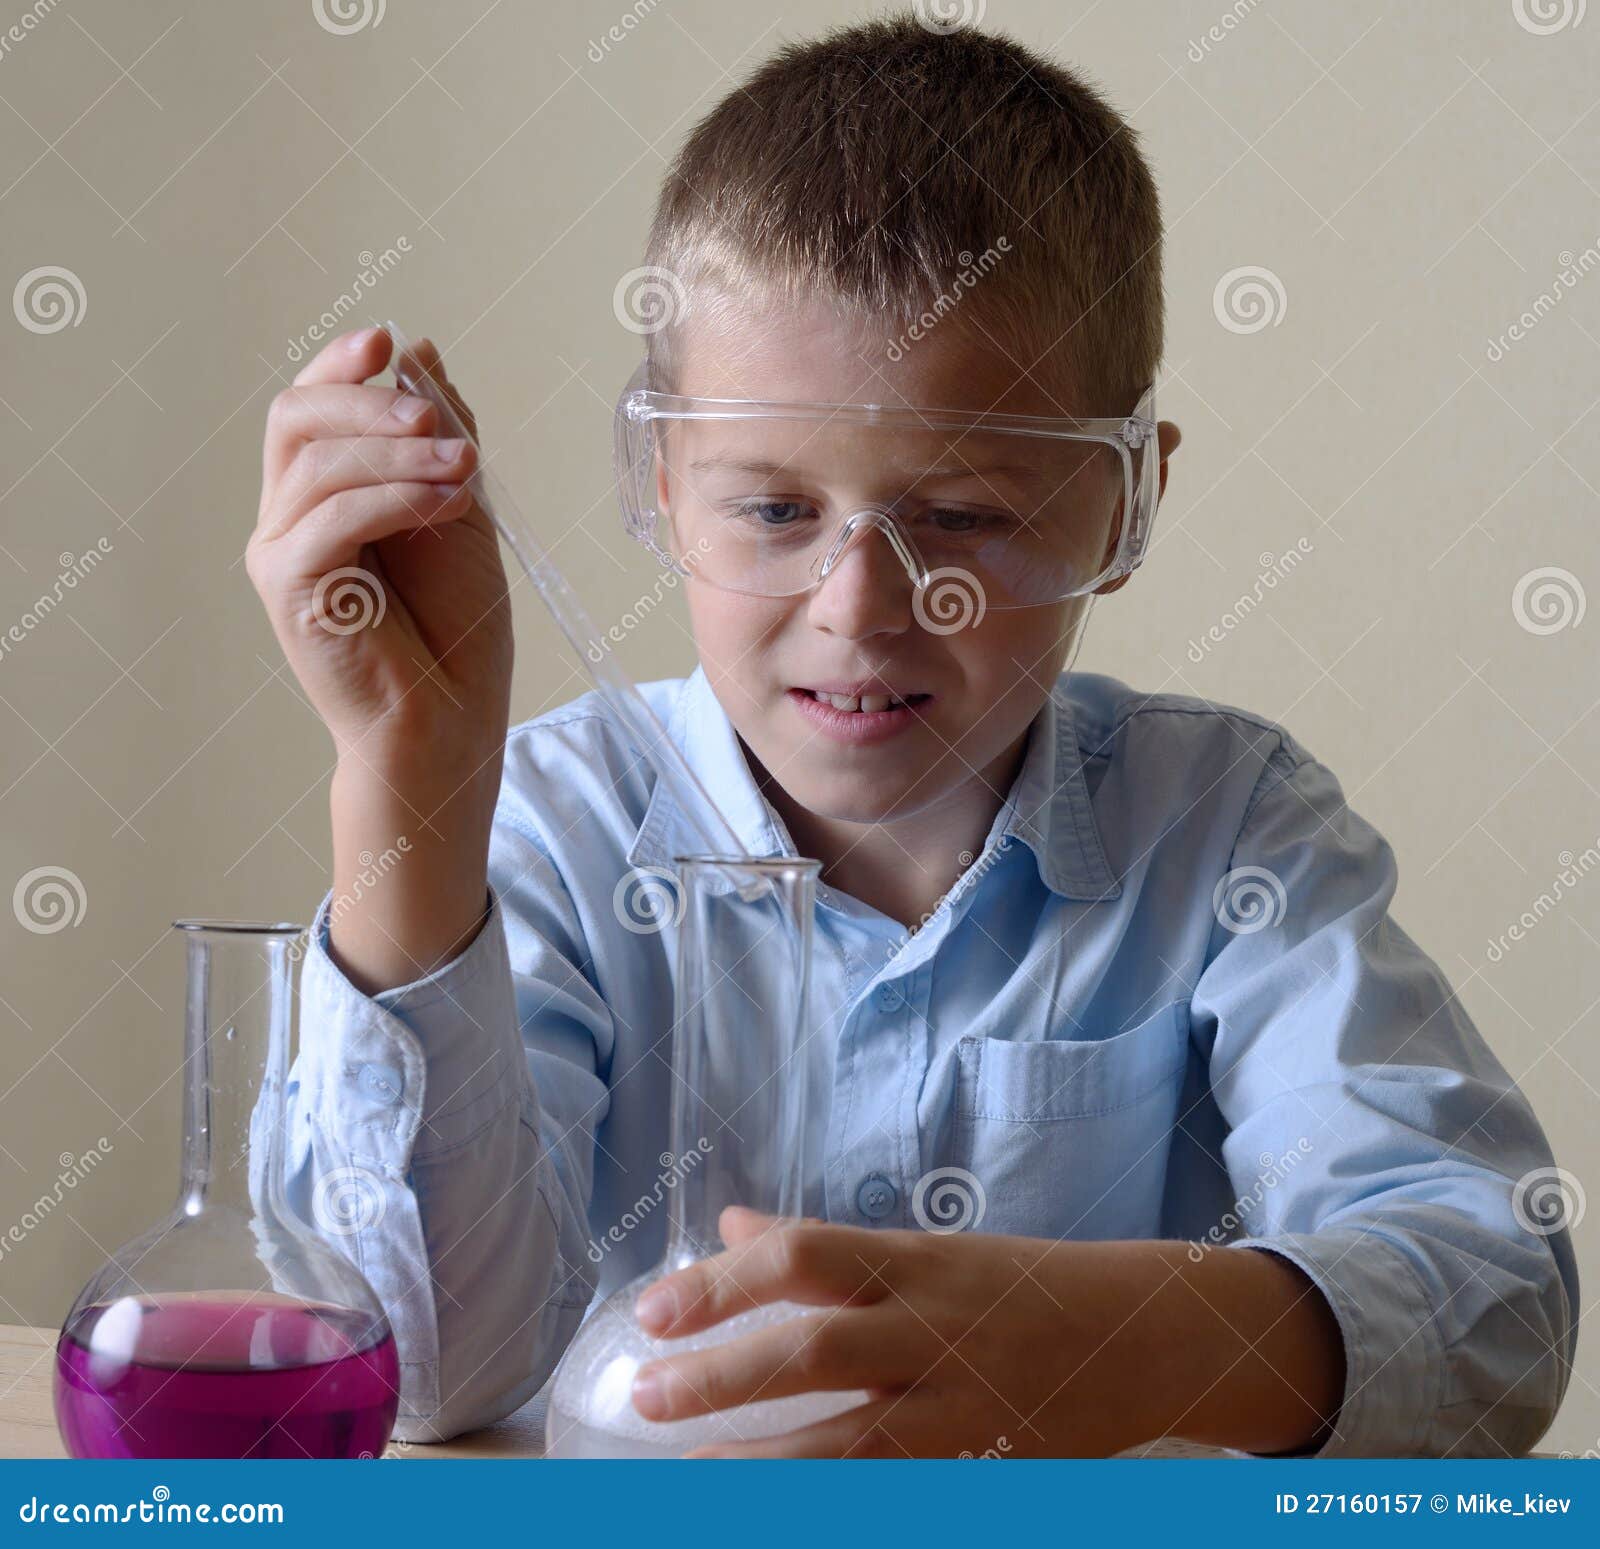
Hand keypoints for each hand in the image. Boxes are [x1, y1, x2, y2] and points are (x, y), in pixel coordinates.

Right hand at [248, 325, 509, 770]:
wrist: (450, 721)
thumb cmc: (454, 630)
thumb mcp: (460, 511)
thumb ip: (438, 439)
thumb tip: (419, 350)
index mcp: (323, 497)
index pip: (309, 407)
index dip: (340, 364)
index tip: (388, 338)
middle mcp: (289, 520)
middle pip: (297, 420)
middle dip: (369, 403)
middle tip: (437, 421)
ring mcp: (282, 554)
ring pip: (318, 463)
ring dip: (400, 454)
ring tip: (466, 469)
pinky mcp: (289, 590)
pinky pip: (332, 517)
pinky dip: (395, 497)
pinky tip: (449, 502)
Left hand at [628, 1206, 1343, 1457]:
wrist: (1141, 1337)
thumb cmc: (1018, 1285)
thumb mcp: (925, 1249)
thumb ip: (826, 1245)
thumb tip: (731, 1224)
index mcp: (916, 1261)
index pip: (805, 1257)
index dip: (723, 1282)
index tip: (653, 1310)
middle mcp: (935, 1327)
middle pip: (816, 1348)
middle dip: (724, 1374)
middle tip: (646, 1394)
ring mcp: (962, 1406)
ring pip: (849, 1441)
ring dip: (758, 1460)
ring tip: (686, 1472)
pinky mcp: (982, 1467)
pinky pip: (893, 1492)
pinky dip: (830, 1502)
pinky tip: (774, 1506)